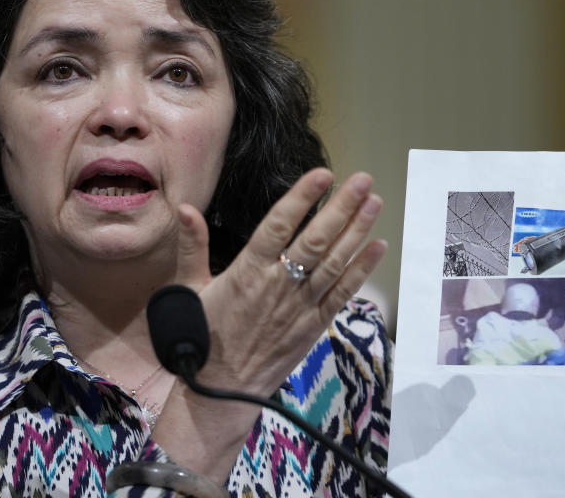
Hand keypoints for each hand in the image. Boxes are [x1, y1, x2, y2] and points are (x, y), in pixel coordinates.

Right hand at [176, 168, 385, 394]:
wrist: (221, 390)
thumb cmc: (203, 337)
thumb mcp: (188, 288)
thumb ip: (193, 245)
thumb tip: (186, 208)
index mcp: (247, 271)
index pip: (278, 225)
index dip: (302, 199)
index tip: (322, 175)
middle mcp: (278, 285)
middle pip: (315, 240)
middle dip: (341, 208)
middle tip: (362, 180)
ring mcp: (300, 306)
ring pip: (334, 262)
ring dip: (357, 231)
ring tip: (375, 202)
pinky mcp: (314, 325)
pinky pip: (342, 293)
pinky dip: (361, 269)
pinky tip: (379, 246)